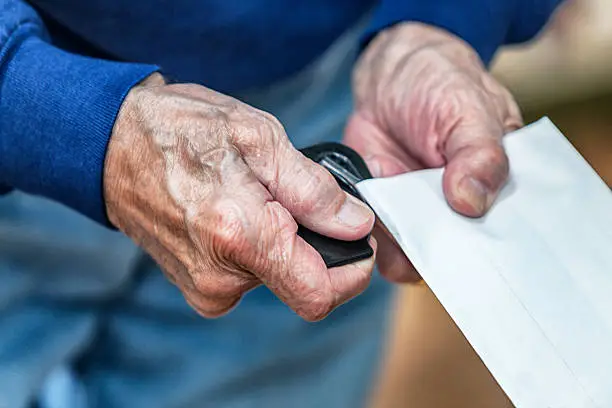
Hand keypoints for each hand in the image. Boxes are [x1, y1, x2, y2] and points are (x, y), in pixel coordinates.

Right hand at [104, 73, 375, 320]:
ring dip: (282, 241)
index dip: (352, 273)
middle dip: (314, 245)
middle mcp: (220, 279)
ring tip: (254, 195)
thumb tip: (356, 225)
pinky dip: (258, 248)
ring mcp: (204, 288)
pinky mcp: (196, 287)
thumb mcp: (257, 138)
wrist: (110, 145)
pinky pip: (249, 276)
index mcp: (240, 238)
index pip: (319, 295)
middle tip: (293, 195)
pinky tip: (237, 212)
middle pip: (302, 284)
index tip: (358, 241)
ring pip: (276, 277)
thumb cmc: (181, 131)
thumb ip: (313, 190)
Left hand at [344, 23, 521, 282]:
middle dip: (442, 255)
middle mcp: (460, 208)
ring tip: (391, 228)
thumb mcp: (469, 109)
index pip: (506, 234)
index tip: (478, 261)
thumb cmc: (441, 83)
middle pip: (458, 252)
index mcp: (496, 186)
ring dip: (402, 250)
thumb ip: (479, 154)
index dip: (495, 253)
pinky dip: (372, 238)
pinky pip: (379, 238)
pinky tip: (367, 224)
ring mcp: (419, 212)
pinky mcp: (383, 210)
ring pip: (415, 253)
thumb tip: (471, 203)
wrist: (388, 76)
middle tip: (425, 245)